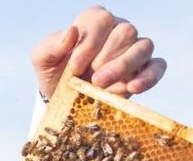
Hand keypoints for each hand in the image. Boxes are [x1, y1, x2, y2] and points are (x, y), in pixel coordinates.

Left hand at [31, 6, 166, 100]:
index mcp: (93, 22)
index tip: (74, 67)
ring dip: (124, 66)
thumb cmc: (54, 73)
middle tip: (91, 79)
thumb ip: (50, 45)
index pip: (100, 20)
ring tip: (103, 84)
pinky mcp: (145, 69)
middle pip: (125, 32)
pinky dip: (148, 77)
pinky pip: (158, 65)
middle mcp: (117, 30)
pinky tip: (132, 88)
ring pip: (143, 46)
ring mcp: (134, 49)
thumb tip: (71, 32)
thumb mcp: (42, 59)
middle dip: (105, 58)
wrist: (63, 100)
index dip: (89, 43)